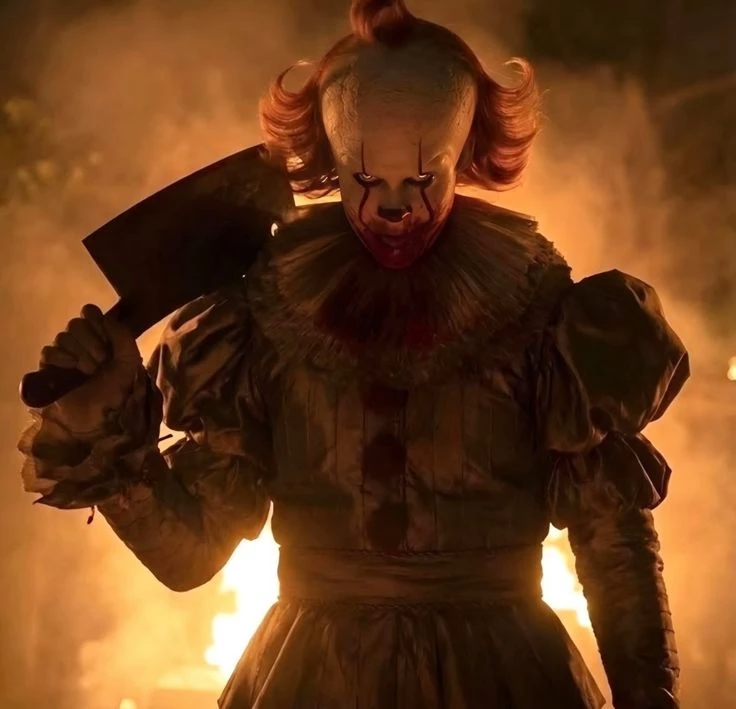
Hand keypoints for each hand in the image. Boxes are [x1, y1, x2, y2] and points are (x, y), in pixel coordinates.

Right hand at [39, 304, 142, 436]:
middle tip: (101, 362)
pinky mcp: (48, 367)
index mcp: (99, 336)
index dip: (97, 323)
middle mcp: (80, 341)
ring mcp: (63, 353)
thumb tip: (105, 318)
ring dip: (80, 354)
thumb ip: (122, 335)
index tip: (108, 343)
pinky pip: (49, 351)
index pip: (89, 312)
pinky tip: (73, 371)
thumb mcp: (129, 361)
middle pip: (76, 323)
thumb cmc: (117, 388)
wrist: (100, 415)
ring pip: (63, 337)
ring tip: (90, 372)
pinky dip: (62, 359)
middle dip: (91, 342)